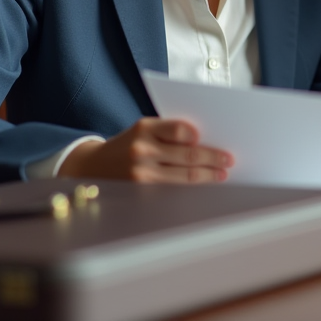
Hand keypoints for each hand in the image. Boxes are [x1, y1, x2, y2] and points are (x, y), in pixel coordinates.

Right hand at [58, 117, 232, 183]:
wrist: (91, 167)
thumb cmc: (128, 145)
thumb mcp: (142, 130)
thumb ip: (169, 133)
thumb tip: (205, 141)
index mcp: (145, 128)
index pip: (180, 129)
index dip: (200, 136)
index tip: (217, 138)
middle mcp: (142, 150)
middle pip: (188, 155)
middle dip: (213, 158)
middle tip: (229, 160)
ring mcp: (141, 173)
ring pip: (184, 176)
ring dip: (208, 176)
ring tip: (221, 174)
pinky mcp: (141, 192)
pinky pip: (173, 191)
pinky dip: (191, 190)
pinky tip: (203, 188)